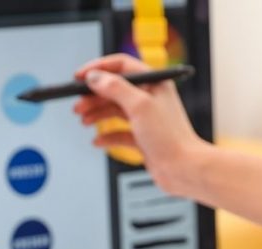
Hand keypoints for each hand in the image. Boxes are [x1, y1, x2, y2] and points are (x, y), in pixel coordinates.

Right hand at [72, 54, 206, 193]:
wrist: (183, 169)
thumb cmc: (169, 137)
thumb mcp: (139, 106)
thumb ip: (115, 88)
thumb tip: (94, 77)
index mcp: (153, 83)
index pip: (121, 66)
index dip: (98, 69)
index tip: (79, 78)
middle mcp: (149, 98)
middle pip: (114, 89)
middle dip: (93, 96)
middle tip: (77, 105)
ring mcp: (145, 118)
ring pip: (114, 111)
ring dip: (96, 115)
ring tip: (83, 121)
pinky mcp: (142, 138)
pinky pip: (119, 133)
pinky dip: (107, 136)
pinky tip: (97, 141)